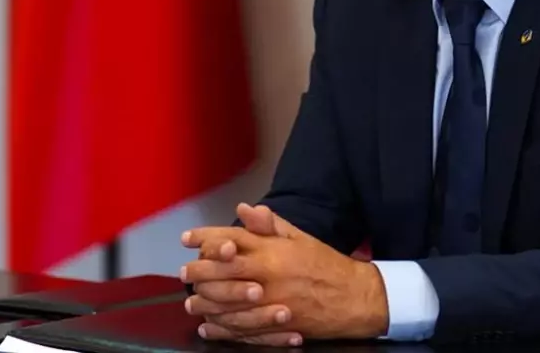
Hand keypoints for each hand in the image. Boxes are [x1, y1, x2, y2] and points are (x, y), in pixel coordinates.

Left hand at [181, 203, 388, 344]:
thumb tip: (245, 210)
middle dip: (196, 271)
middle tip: (184, 273)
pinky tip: (209, 327)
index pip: (229, 239)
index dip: (203, 238)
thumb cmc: (326, 264)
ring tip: (191, 302)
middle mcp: (267, 275)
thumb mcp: (300, 237)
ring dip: (204, 302)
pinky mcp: (276, 324)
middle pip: (220, 271)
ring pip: (225, 303)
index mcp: (272, 250)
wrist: (355, 297)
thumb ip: (269, 224)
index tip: (187, 239)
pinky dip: (221, 329)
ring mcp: (270, 302)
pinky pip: (240, 329)